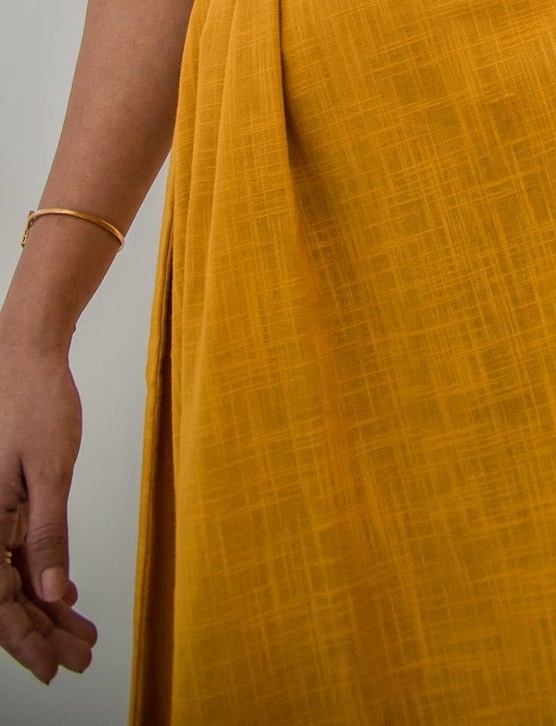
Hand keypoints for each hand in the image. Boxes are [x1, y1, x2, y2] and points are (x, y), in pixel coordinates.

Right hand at [0, 345, 96, 684]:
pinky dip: (43, 574)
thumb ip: (48, 534)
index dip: (24, 640)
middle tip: (80, 655)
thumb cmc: (35, 401)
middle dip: (41, 631)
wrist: (27, 353)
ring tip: (83, 633)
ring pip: (14, 576)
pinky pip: (19, 550)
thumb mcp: (49, 470)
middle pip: (6, 595)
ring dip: (46, 607)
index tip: (51, 667)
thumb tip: (50, 593)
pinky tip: (67, 593)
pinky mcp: (5, 500)